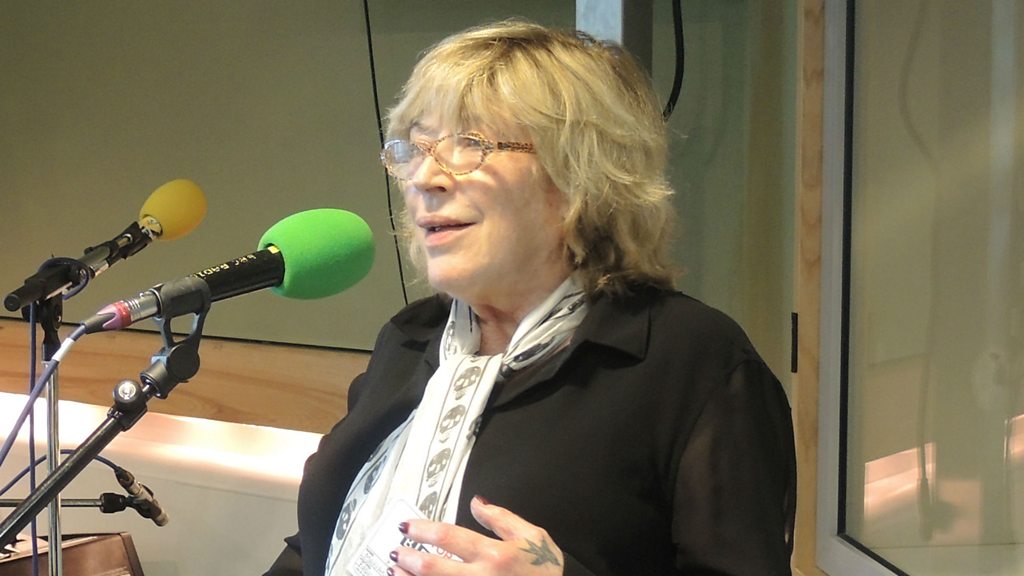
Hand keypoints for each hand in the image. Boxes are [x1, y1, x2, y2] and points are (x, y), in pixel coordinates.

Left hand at [388, 496, 563, 575]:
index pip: (448, 537)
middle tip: (396, 549)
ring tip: (394, 569)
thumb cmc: (543, 571)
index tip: (406, 527)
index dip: (422, 530)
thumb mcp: (533, 537)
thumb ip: (502, 518)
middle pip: (432, 567)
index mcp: (494, 554)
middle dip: (408, 557)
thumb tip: (476, 502)